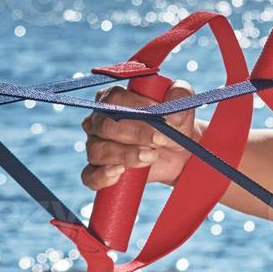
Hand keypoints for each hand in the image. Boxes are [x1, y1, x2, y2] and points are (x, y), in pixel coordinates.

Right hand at [80, 81, 202, 191]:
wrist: (180, 151)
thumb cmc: (175, 122)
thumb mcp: (182, 103)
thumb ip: (180, 95)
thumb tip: (171, 113)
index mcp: (113, 98)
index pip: (114, 99)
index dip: (138, 108)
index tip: (162, 119)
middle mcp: (99, 120)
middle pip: (105, 125)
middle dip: (136, 134)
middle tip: (160, 140)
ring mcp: (96, 145)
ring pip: (98, 150)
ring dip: (126, 155)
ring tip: (152, 156)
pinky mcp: (99, 170)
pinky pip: (90, 175)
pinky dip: (102, 176)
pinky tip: (120, 173)